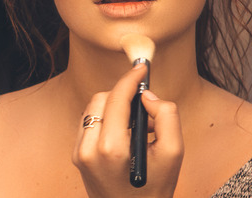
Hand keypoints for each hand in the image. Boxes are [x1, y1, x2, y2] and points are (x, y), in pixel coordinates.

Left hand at [72, 64, 183, 196]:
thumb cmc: (155, 188)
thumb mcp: (174, 153)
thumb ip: (166, 116)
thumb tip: (147, 96)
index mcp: (111, 149)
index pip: (117, 99)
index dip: (130, 79)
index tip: (141, 67)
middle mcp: (89, 150)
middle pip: (102, 99)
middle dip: (124, 96)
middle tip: (145, 108)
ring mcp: (80, 153)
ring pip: (94, 108)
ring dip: (115, 107)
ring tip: (137, 127)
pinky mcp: (77, 156)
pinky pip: (90, 123)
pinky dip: (106, 120)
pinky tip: (124, 135)